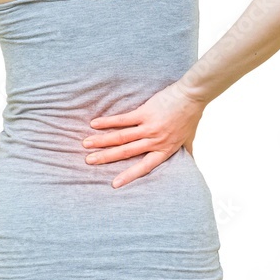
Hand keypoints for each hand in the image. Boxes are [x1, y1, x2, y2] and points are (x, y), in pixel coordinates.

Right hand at [82, 81, 205, 188]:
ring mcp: (149, 127)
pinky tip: (94, 124)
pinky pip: (123, 120)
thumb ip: (186, 151)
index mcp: (165, 150)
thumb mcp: (189, 138)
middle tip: (89, 161)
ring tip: (86, 144)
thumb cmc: (191, 115)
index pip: (145, 167)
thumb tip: (191, 161)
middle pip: (126, 152)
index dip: (129, 175)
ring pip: (121, 137)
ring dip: (102, 141)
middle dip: (106, 158)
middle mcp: (155, 141)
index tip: (114, 184)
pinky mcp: (144, 113)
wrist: (192, 95)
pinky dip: (108, 122)